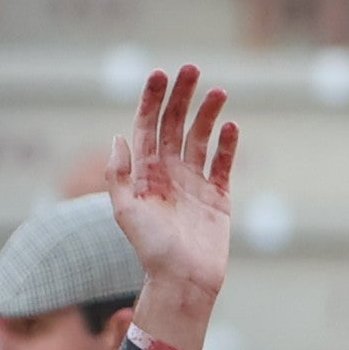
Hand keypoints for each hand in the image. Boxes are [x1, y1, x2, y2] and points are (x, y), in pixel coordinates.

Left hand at [104, 65, 237, 349]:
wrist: (182, 280)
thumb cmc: (150, 249)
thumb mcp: (125, 210)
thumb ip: (119, 174)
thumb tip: (118, 137)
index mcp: (145, 173)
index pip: (147, 127)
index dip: (152, 100)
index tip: (160, 74)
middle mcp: (169, 173)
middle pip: (175, 125)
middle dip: (182, 96)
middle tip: (192, 69)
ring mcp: (194, 183)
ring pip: (201, 139)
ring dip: (208, 114)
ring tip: (218, 92)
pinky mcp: (217, 197)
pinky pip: (223, 164)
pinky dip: (228, 145)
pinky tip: (230, 125)